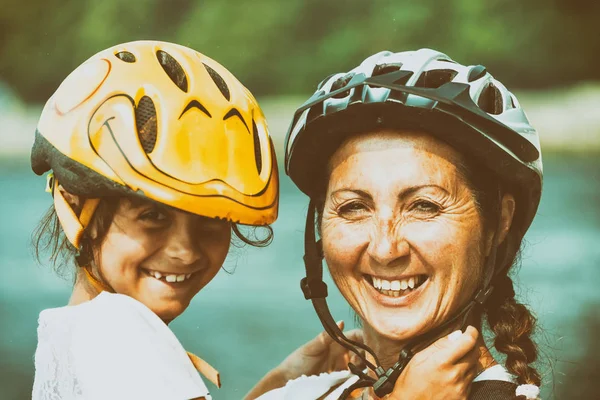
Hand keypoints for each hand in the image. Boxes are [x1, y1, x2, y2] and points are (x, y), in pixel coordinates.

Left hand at [244, 321, 363, 398]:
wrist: (288, 381)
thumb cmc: (297, 361)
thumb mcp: (312, 348)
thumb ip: (327, 336)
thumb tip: (342, 322)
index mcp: (337, 343)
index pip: (357, 337)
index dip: (365, 339)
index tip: (368, 345)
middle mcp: (342, 355)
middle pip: (363, 353)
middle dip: (365, 357)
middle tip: (356, 363)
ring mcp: (342, 370)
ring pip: (361, 368)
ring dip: (362, 370)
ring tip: (353, 373)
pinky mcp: (341, 383)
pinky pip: (354, 382)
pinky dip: (357, 382)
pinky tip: (353, 382)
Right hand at [385, 326, 478, 399]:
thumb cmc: (410, 382)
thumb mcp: (418, 359)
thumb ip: (439, 346)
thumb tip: (457, 334)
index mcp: (442, 362)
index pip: (467, 342)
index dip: (472, 332)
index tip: (470, 329)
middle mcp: (455, 375)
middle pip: (475, 354)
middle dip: (471, 346)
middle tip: (462, 344)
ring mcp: (460, 388)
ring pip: (474, 367)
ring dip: (468, 360)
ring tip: (454, 362)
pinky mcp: (463, 398)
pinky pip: (470, 381)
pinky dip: (465, 375)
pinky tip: (452, 376)